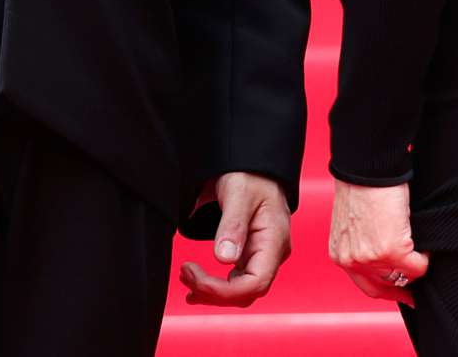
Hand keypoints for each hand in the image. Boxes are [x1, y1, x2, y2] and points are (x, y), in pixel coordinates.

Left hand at [179, 172, 291, 306]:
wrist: (253, 164)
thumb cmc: (251, 174)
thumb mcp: (240, 192)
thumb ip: (233, 225)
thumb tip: (223, 258)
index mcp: (274, 242)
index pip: (255, 283)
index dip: (224, 290)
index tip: (195, 277)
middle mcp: (270, 254)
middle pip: (246, 292)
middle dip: (213, 291)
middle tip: (184, 274)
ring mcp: (260, 255)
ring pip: (239, 290)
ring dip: (211, 291)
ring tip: (185, 276)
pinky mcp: (249, 253)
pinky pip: (235, 280)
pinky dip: (215, 285)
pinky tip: (196, 282)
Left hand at [330, 180, 429, 308]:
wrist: (366, 169)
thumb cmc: (360, 188)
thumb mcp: (353, 225)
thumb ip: (363, 247)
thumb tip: (385, 262)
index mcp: (340, 254)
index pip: (369, 287)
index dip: (390, 290)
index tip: (406, 293)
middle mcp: (353, 261)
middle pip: (389, 286)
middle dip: (405, 280)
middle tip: (419, 275)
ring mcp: (373, 258)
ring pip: (407, 276)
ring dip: (415, 263)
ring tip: (418, 245)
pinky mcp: (393, 250)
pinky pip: (420, 265)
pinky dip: (426, 255)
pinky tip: (421, 238)